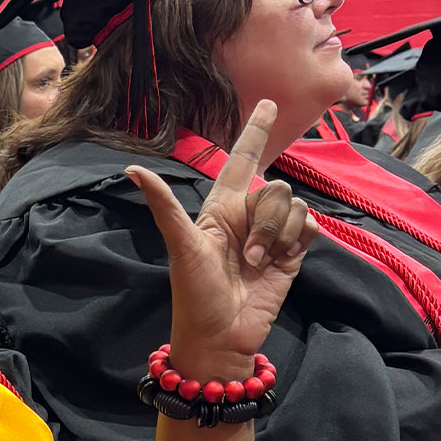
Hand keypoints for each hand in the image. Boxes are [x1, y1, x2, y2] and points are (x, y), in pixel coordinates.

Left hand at [127, 101, 317, 380]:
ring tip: (258, 265)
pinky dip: (298, 242)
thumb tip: (131, 168)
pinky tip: (282, 263)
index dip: (255, 132)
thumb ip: (164, 205)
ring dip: (278, 237)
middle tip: (246, 256)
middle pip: (276, 188)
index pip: (241, 160)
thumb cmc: (194, 293)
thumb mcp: (181, 246)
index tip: (269, 104)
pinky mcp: (293, 254)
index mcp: (219, 208)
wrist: (222, 337)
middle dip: (266, 220)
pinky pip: (310, 228)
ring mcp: (271, 235)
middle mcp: (248, 216)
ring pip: (294, 207)